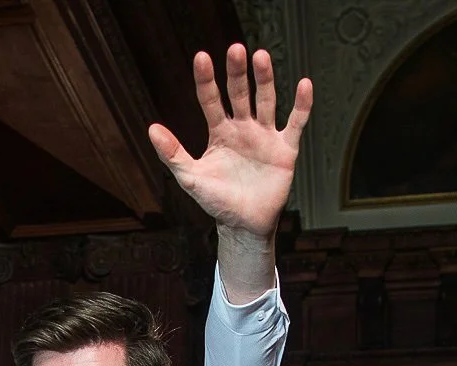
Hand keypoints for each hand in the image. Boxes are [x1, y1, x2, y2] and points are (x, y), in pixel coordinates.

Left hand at [148, 46, 309, 240]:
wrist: (245, 225)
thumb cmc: (217, 201)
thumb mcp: (190, 178)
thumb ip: (172, 153)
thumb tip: (151, 129)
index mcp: (219, 132)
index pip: (210, 99)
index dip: (206, 80)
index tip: (202, 57)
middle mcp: (242, 128)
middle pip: (239, 93)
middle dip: (236, 72)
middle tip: (235, 49)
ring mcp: (265, 136)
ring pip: (266, 101)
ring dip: (264, 80)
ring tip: (261, 56)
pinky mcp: (285, 149)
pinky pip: (296, 123)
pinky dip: (301, 105)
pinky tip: (304, 85)